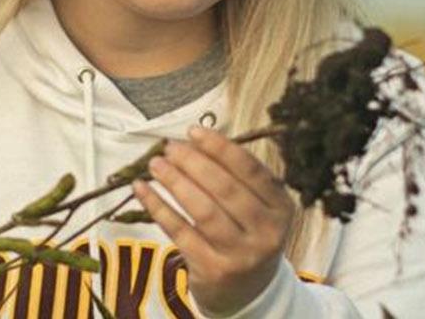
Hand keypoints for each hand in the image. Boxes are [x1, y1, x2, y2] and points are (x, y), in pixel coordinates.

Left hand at [131, 125, 296, 315]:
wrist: (249, 293)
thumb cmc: (248, 237)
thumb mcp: (259, 210)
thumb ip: (238, 178)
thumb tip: (194, 140)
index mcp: (281, 208)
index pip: (251, 170)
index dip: (221, 147)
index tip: (194, 131)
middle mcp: (266, 232)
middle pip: (225, 189)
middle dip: (194, 163)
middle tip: (170, 147)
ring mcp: (240, 254)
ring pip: (203, 210)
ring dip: (175, 182)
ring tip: (156, 165)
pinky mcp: (212, 269)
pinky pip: (180, 232)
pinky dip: (158, 207)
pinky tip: (143, 190)